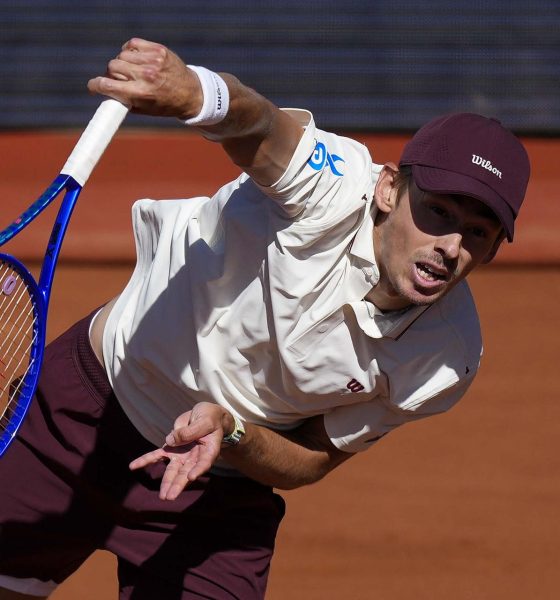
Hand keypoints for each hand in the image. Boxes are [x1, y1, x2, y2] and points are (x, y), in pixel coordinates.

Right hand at [87, 38, 201, 118]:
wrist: (191, 94)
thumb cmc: (165, 104)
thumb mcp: (144, 109)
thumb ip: (124, 100)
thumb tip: (104, 92)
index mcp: (142, 94)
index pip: (108, 85)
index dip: (96, 86)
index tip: (93, 87)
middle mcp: (147, 76)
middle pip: (112, 66)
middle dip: (112, 74)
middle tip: (119, 80)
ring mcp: (153, 60)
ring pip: (121, 55)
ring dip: (122, 63)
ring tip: (132, 71)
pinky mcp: (158, 49)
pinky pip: (132, 45)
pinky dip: (130, 51)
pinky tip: (136, 60)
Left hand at [129, 401, 234, 499]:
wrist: (203, 415)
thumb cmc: (210, 418)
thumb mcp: (204, 421)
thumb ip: (190, 431)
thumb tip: (169, 440)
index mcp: (209, 450)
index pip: (204, 462)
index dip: (198, 470)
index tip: (191, 477)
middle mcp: (194, 456)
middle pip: (185, 471)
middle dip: (177, 484)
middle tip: (170, 497)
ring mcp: (181, 454)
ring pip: (172, 469)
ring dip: (166, 482)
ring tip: (162, 497)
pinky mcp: (170, 448)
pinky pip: (156, 456)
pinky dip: (144, 460)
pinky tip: (132, 466)